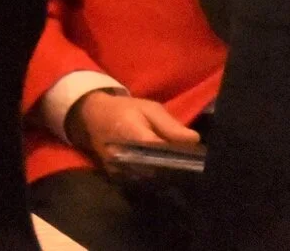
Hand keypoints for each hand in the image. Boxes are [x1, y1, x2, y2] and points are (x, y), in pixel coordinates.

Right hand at [67, 90, 198, 173]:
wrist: (94, 117)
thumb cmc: (126, 109)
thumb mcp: (150, 109)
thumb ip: (170, 126)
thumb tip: (194, 140)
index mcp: (133, 135)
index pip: (159, 151)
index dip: (178, 155)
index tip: (195, 157)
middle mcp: (123, 157)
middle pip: (155, 170)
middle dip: (174, 167)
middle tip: (191, 165)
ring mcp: (118, 170)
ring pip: (148, 179)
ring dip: (164, 175)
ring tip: (181, 169)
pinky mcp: (116, 177)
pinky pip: (138, 181)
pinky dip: (152, 177)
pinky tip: (165, 172)